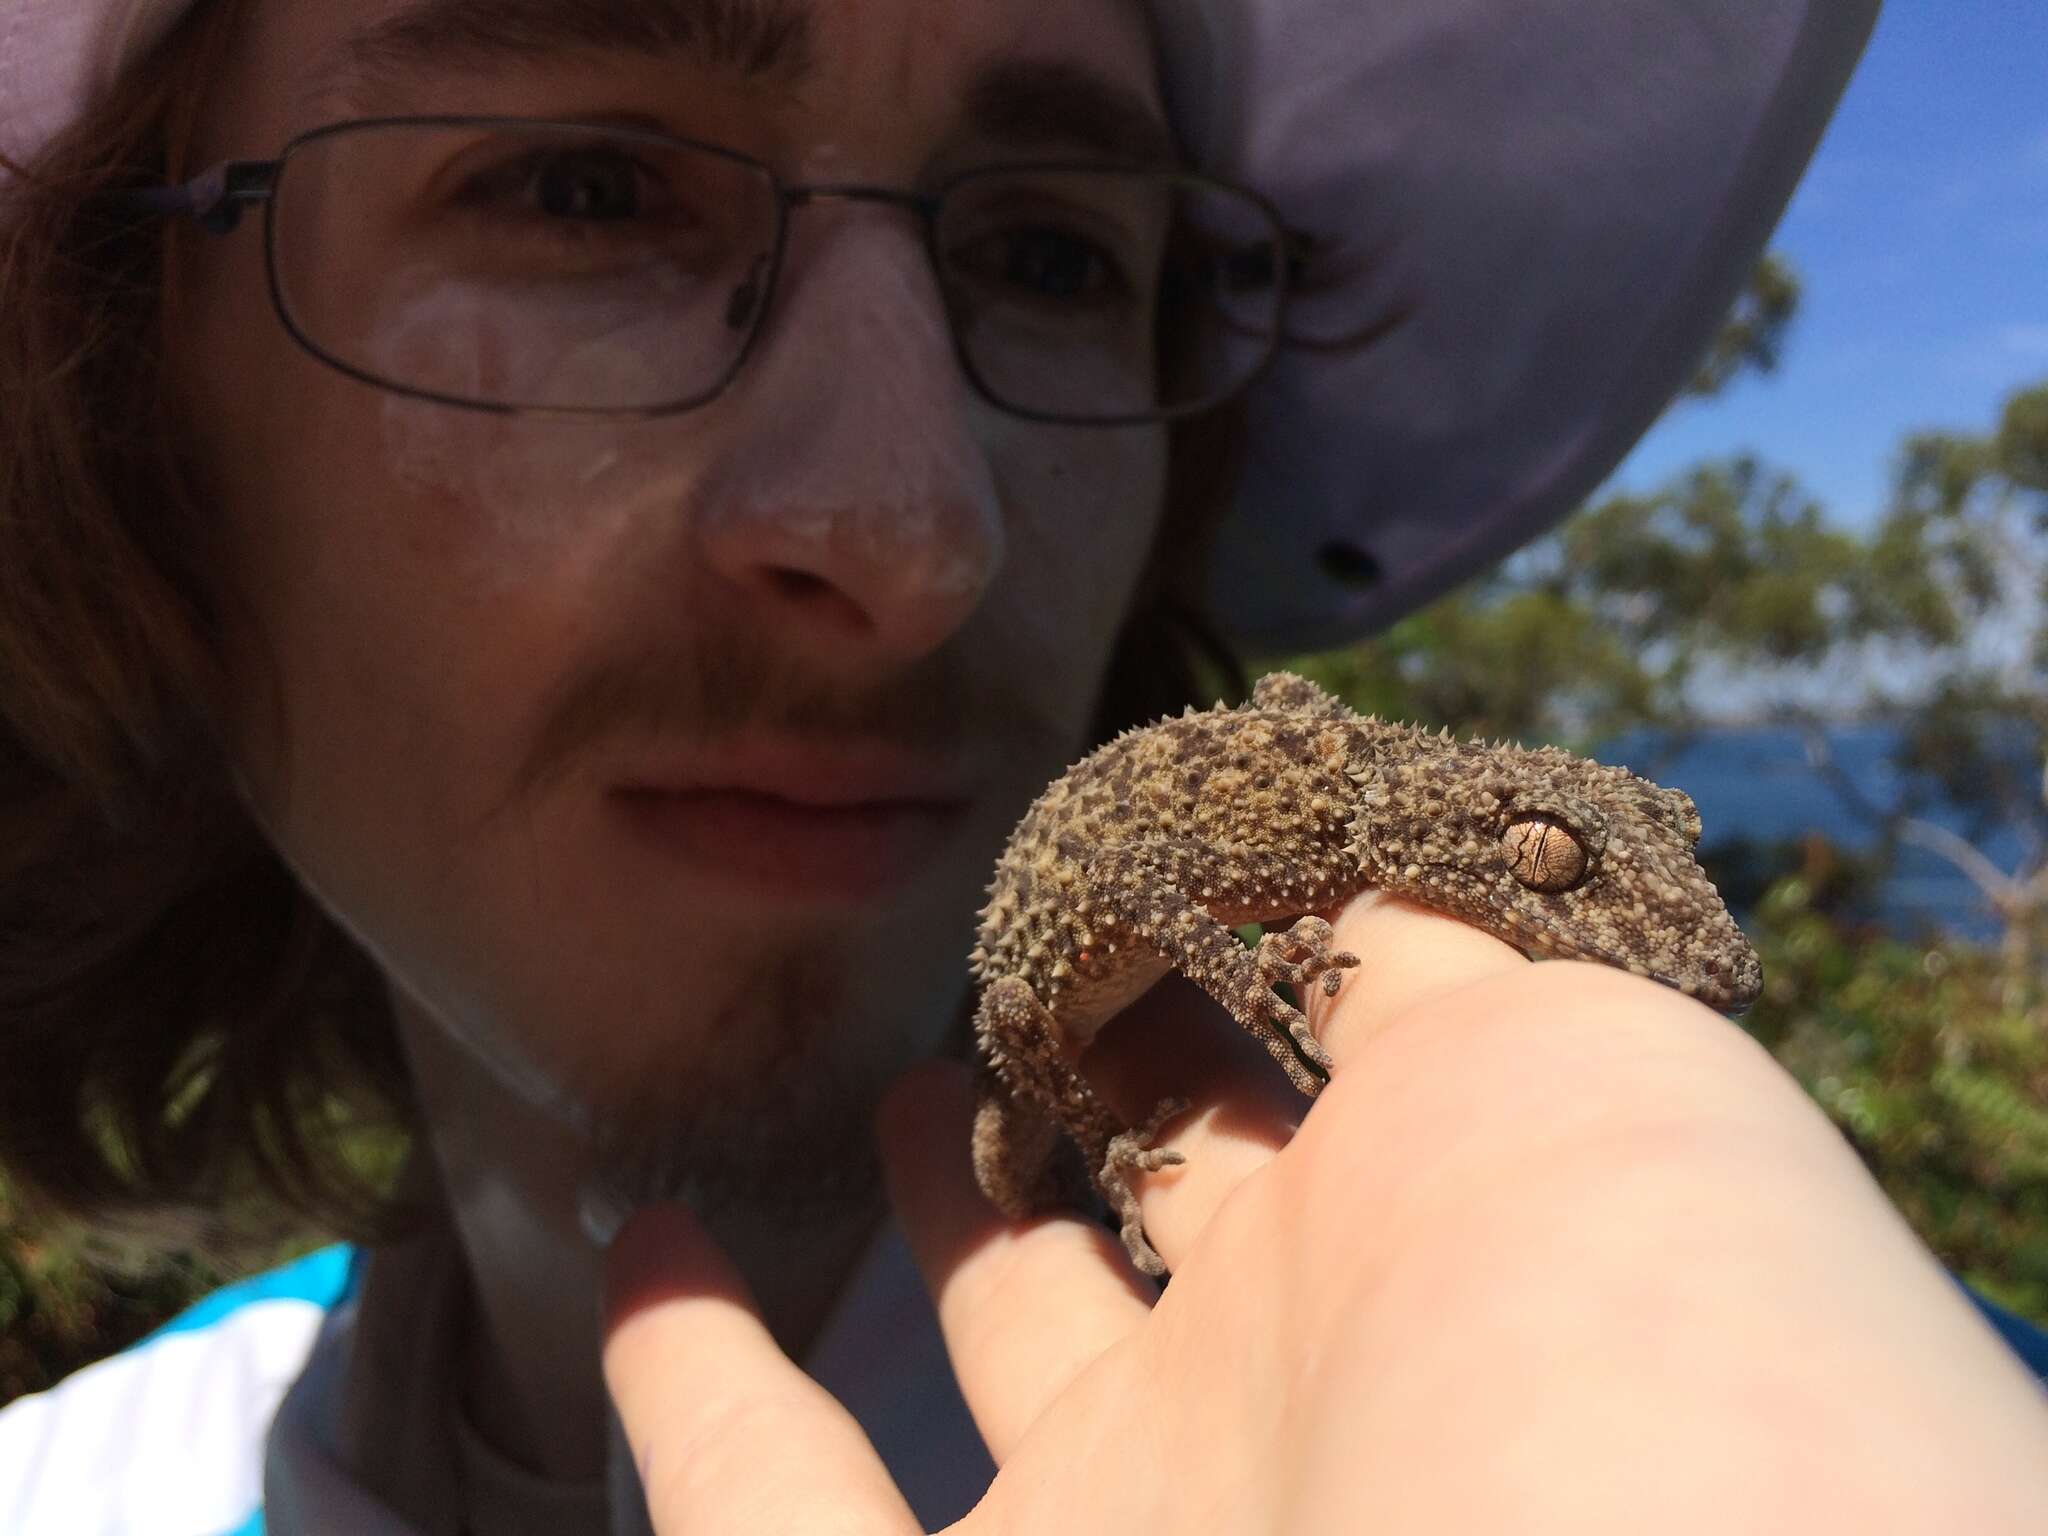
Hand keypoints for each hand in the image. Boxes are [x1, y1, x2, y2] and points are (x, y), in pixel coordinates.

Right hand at [603, 894, 2047, 1532]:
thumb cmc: (1615, 1337)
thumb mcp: (1578, 1063)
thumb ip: (1442, 942)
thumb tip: (1345, 821)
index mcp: (1439, 1239)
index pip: (1323, 1060)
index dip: (1243, 944)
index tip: (1152, 841)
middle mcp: (1296, 1384)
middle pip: (1177, 1199)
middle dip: (1114, 1075)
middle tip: (1035, 963)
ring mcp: (1129, 1516)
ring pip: (1000, 1350)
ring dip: (942, 1215)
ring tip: (901, 1087)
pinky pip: (776, 1517)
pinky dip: (691, 1395)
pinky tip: (644, 1253)